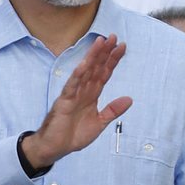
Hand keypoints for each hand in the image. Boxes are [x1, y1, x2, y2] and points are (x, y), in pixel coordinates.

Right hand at [22, 34, 132, 168]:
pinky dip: (77, 75)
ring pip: (84, 72)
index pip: (104, 73)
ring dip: (92, 57)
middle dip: (104, 52)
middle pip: (96, 68)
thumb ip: (112, 110)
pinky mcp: (64, 101)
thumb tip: (129, 99)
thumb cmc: (73, 136)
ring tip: (100, 42)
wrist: (55, 148)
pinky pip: (71, 86)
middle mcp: (83, 91)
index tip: (122, 47)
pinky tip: (84, 64)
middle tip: (113, 37)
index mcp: (91, 95)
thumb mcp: (99, 123)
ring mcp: (73, 94)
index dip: (113, 60)